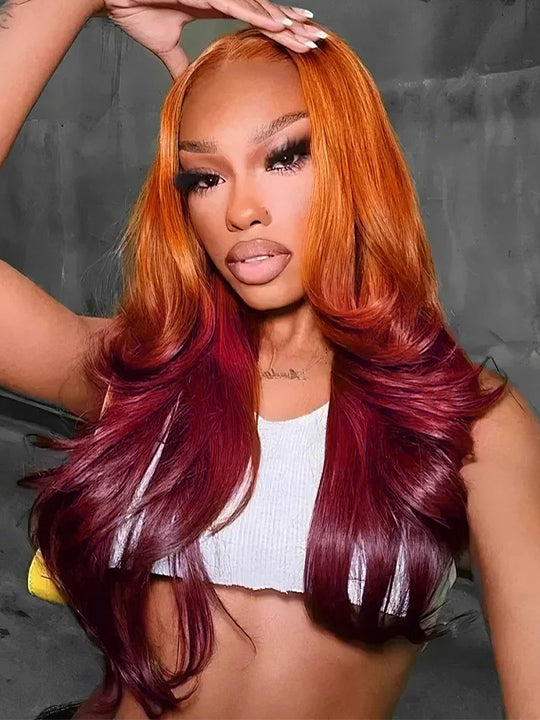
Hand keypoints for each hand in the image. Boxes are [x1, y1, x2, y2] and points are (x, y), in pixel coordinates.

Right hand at [96, 1, 323, 77]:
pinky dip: (257, 12)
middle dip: (293, 26)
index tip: (303, 41)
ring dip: (282, 20)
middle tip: (318, 41)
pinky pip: (235, 0)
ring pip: (257, 5)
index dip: (282, 29)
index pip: (257, 18)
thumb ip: (180, 63)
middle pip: (265, 10)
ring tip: (306, 34)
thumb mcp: (164, 45)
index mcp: (216, 4)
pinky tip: (277, 22)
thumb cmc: (135, 6)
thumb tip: (186, 84)